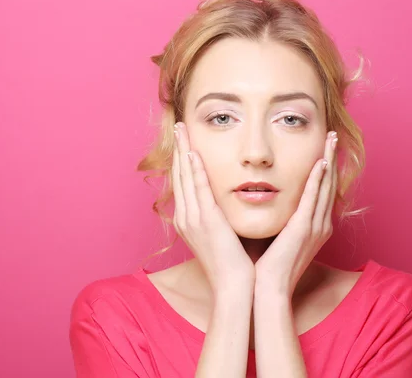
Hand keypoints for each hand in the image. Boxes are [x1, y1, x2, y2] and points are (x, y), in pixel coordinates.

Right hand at [172, 122, 254, 292]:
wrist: (233, 286)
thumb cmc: (232, 262)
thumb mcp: (221, 234)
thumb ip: (219, 215)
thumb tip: (226, 201)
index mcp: (188, 220)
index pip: (183, 183)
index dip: (182, 160)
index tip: (184, 140)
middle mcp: (186, 217)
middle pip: (179, 175)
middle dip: (178, 149)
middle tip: (178, 126)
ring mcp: (193, 219)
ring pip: (185, 177)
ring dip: (184, 151)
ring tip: (183, 130)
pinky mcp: (206, 221)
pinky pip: (199, 190)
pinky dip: (195, 170)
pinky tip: (194, 153)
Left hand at [254, 131, 338, 295]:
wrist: (269, 288)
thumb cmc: (269, 265)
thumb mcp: (279, 237)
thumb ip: (281, 219)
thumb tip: (268, 203)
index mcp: (314, 227)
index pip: (322, 191)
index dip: (326, 168)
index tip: (326, 148)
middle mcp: (320, 224)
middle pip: (329, 184)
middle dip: (332, 158)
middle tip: (334, 136)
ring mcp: (314, 226)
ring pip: (324, 186)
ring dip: (329, 161)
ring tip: (332, 140)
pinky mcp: (303, 228)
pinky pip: (312, 199)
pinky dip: (318, 180)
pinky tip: (321, 163)